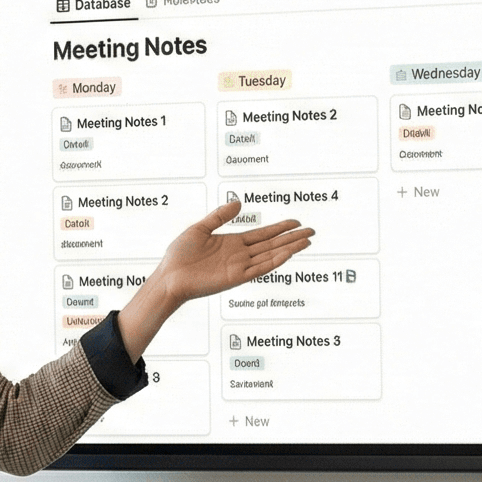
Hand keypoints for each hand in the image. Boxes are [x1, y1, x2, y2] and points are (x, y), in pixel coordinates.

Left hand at [152, 199, 315, 301]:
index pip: (262, 235)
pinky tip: (288, 253)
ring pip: (270, 256)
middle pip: (272, 244)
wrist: (169, 277)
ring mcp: (239, 267)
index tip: (296, 223)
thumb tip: (238, 203)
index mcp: (232, 244)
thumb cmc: (179, 255)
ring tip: (307, 242)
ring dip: (289, 248)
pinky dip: (274, 261)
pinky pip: (259, 268)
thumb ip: (220, 216)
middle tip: (311, 232)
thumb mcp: (199, 228)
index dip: (280, 228)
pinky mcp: (235, 277)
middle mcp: (239, 255)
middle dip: (292, 238)